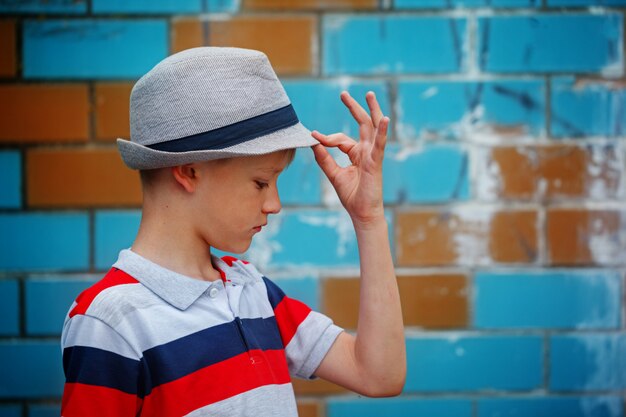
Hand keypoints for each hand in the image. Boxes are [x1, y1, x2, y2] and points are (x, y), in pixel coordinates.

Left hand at [311, 91, 388, 227]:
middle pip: (361, 124)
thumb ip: (324, 158)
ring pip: (373, 128)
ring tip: (369, 94)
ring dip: (371, 110)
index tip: (314, 136)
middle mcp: (366, 151)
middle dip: (353, 108)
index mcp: (356, 154)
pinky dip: (382, 131)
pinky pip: (380, 144)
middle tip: (343, 94)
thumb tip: (313, 142)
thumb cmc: (352, 196)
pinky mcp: (376, 162)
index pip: (341, 139)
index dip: (327, 138)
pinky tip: (384, 118)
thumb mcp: (334, 174)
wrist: (361, 213)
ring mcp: (372, 155)